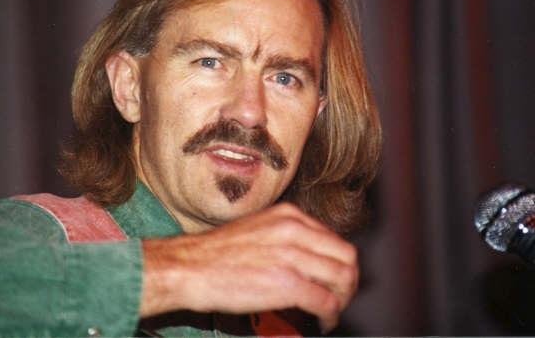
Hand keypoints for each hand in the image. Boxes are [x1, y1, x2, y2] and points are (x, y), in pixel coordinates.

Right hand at [139, 203, 358, 331]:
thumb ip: (286, 237)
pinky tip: (321, 322)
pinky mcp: (288, 284)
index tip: (333, 279)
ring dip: (342, 300)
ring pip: (342, 279)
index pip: (334, 239)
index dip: (338, 263)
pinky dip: (330, 316)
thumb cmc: (216, 253)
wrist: (190, 267)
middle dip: (348, 281)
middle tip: (339, 297)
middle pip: (346, 257)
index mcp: (289, 216)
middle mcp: (295, 231)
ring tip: (330, 311)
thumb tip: (307, 257)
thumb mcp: (257, 229)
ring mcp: (293, 256)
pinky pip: (326, 302)